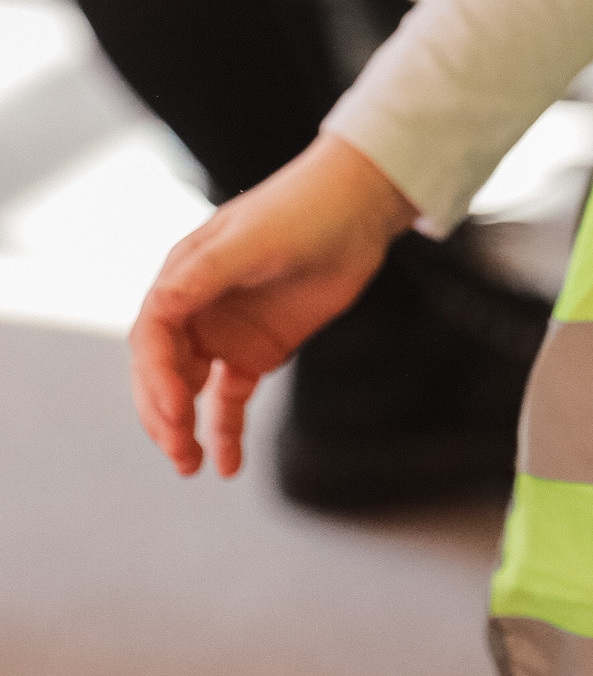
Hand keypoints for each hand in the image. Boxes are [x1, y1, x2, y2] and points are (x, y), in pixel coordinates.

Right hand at [129, 137, 417, 478]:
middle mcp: (194, 309)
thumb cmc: (303, 211)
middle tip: (182, 451)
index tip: (178, 413)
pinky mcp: (256, 351)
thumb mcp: (251, 240)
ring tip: (193, 466)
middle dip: (164, 415)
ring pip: (189, 392)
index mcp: (181, 278)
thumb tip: (160, 304)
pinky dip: (225, 431)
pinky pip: (229, 399)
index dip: (157, 379)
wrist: (358, 209)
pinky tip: (228, 466)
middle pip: (161, 373)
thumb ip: (204, 274)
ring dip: (185, 430)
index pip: (151, 339)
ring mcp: (224, 333)